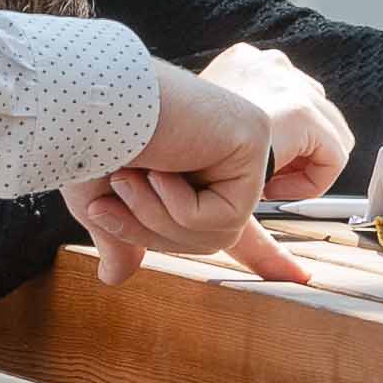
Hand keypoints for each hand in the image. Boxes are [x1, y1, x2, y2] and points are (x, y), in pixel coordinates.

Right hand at [87, 60, 351, 285]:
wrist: (82, 105)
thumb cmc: (84, 144)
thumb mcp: (99, 202)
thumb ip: (122, 236)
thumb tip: (116, 277)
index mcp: (199, 167)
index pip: (233, 219)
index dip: (263, 254)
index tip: (300, 276)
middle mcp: (228, 153)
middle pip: (210, 236)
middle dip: (152, 233)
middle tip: (105, 208)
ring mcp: (244, 143)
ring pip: (218, 231)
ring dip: (160, 220)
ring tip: (127, 180)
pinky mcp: (253, 139)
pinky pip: (227, 215)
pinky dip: (182, 208)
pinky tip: (159, 172)